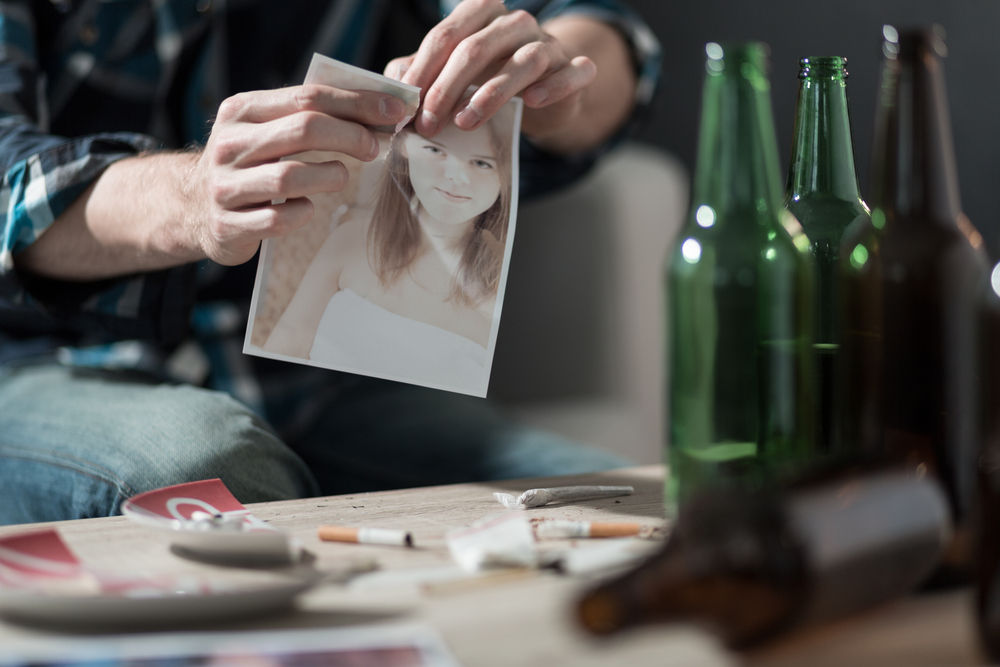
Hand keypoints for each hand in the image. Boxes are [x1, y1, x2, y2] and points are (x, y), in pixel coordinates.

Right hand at [187, 85, 407, 265]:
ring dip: (328, 176)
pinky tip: (309, 209)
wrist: (189, 206)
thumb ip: (307, 115)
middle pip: (303, 130)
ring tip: (341, 176)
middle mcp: (230, 144)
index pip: (307, 97)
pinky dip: (302, 214)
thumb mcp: (264, 129)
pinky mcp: (227, 225)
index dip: (356, 103)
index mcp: (242, 111)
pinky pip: (277, 220)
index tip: (394, 110)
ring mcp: (225, 186)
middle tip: (374, 148)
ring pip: (290, 177)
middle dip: (350, 135)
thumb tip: (377, 109)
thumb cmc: (247, 164)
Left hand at [384, 0, 596, 143]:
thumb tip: (393, 86)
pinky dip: (553, 86)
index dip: (424, 70)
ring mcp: (550, 45)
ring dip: (491, 93)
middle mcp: (516, 23)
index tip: (408, 105)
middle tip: (429, 123)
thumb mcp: (454, 74)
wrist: (545, 94)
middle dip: (447, 88)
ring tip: (466, 122)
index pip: (446, 35)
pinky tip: (533, 102)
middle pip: (477, 48)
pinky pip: (571, 73)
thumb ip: (423, 73)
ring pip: (523, 61)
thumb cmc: (492, 79)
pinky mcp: (575, 69)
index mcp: (482, 14)